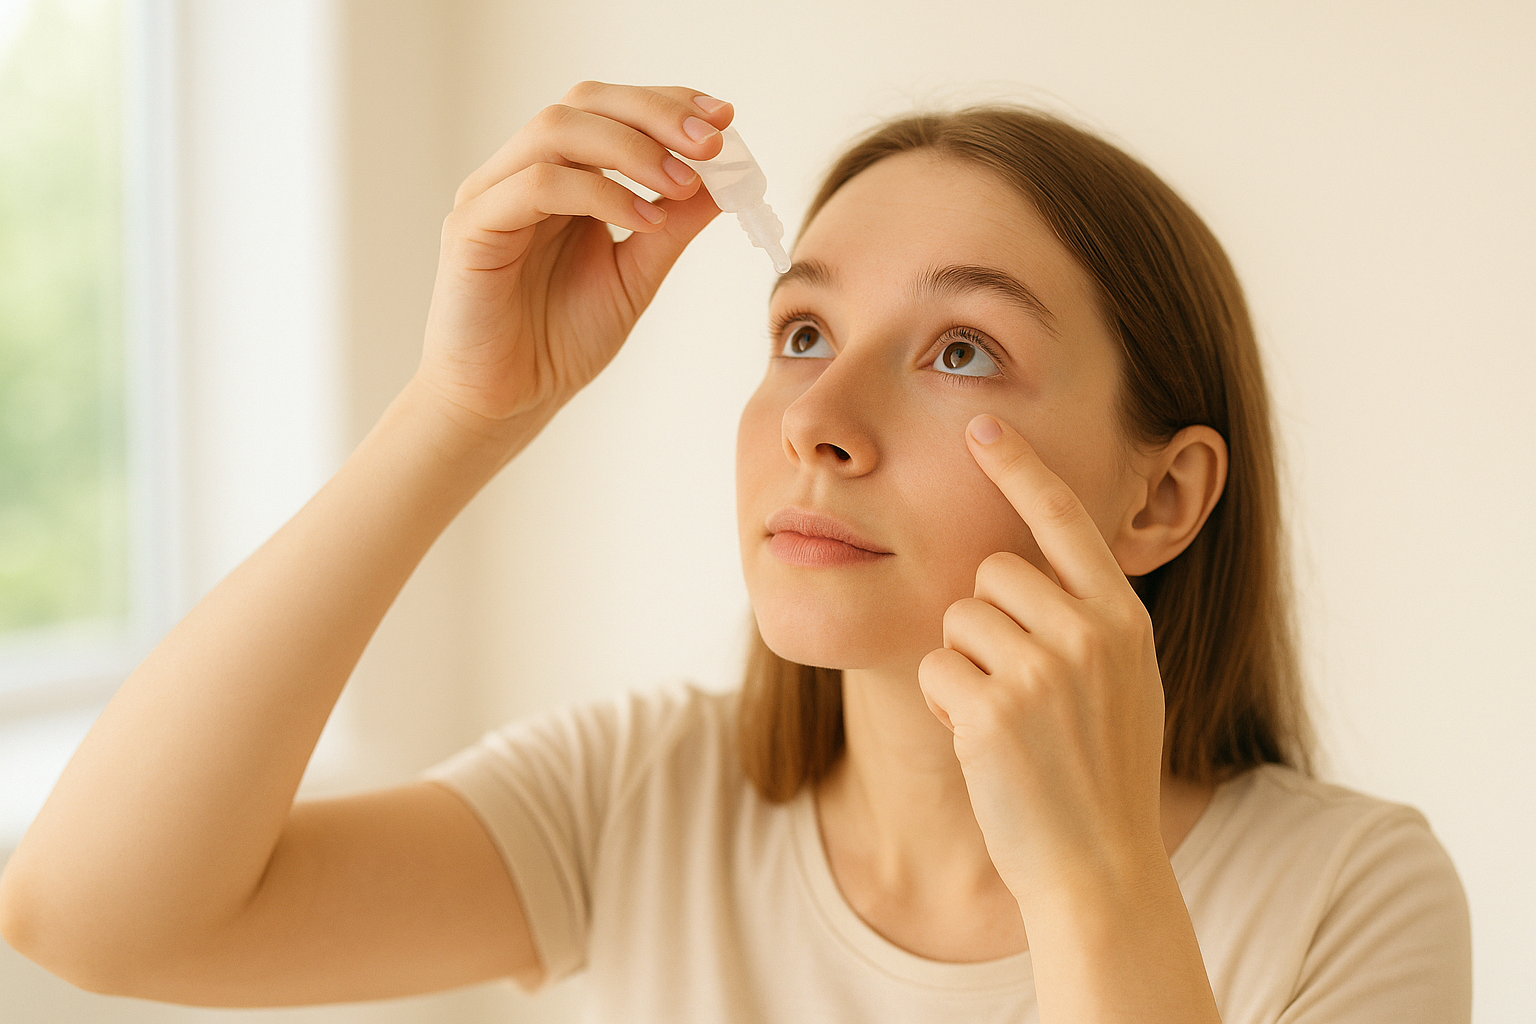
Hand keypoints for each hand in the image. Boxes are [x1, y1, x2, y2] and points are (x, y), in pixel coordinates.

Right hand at [416, 81, 731, 425]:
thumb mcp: (636, 274)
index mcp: (559, 174)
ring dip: (632, 148)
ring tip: (685, 182)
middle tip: (712, 142)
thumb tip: (726, 180)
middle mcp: (521, 171)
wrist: (505, 404)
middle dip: (656, 113)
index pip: (611, 110)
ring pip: (557, 128)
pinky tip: (645, 221)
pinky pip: (536, 185)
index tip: (725, 118)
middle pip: (584, 101)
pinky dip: (599, 193)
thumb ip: (673, 225)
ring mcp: (492, 194)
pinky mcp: (472, 227)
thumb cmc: (559, 341)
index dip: (668, 103)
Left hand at [917, 413, 1167, 907]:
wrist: (1099, 867)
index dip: (1021, 466)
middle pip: (989, 574)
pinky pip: (933, 668)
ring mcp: (1043, 671)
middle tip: (1014, 686)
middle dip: (983, 621)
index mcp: (1123, 619)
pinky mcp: (993, 710)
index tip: (983, 423)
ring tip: (1004, 721)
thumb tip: (1026, 567)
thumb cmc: (1102, 773)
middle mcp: (1089, 633)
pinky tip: (981, 744)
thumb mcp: (1125, 681)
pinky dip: (942, 703)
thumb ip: (1088, 620)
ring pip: (956, 619)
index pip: (1065, 519)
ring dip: (961, 666)